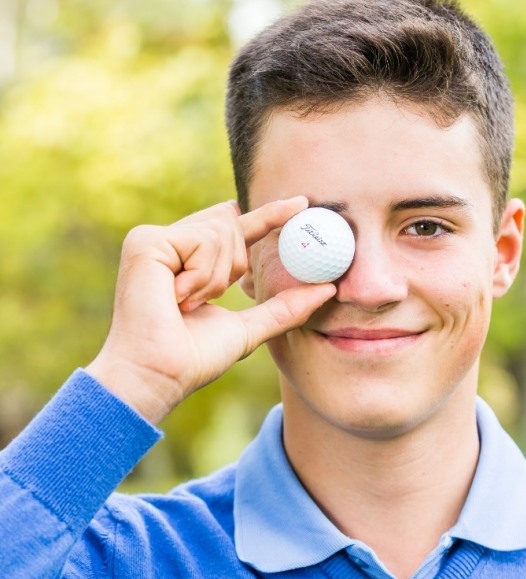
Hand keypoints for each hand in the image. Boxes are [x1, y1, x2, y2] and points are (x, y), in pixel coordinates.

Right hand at [86, 197, 334, 422]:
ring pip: (221, 232)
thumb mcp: (249, 328)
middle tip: (205, 300)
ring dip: (217, 278)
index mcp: (191, 260)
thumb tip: (328, 289)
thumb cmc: (194, 358)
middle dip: (235, 265)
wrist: (161, 375)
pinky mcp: (145, 241)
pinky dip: (202, 276)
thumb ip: (284, 307)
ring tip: (186, 303)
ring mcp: (154, 239)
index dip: (269, 215)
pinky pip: (202, 241)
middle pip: (232, 223)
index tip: (301, 203)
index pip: (237, 228)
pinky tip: (177, 297)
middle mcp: (170, 243)